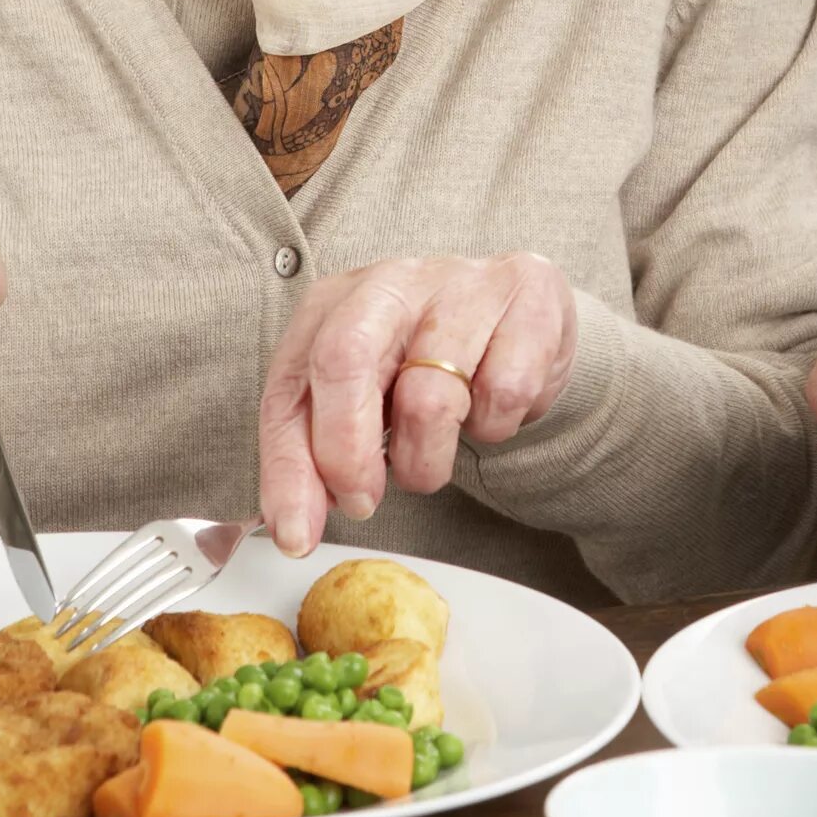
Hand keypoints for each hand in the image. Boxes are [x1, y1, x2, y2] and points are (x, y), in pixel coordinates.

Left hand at [257, 253, 578, 555]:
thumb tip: (296, 525)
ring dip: (430, 459)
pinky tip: (490, 405)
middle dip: (347, 454)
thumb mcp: (361, 400)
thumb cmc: (427, 363)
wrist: (518, 318)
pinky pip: (504, 394)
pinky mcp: (527, 293)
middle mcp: (392, 281)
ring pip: (430, 398)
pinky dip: (496, 425)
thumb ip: (319, 455)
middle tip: (363, 502)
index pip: (291, 389)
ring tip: (435, 452)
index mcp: (334, 304)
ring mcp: (462, 282)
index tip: (297, 535)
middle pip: (344, 360)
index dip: (289, 471)